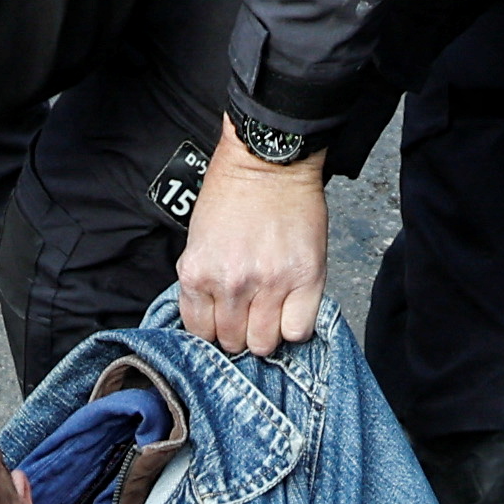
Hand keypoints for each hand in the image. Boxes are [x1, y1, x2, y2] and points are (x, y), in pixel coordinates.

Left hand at [175, 130, 328, 353]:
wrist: (269, 161)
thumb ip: (202, 281)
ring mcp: (270, 283)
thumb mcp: (198, 239)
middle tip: (247, 311)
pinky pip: (298, 331)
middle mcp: (232, 283)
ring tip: (270, 310)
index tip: (221, 318)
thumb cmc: (232, 193)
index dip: (212, 328)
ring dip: (266, 331)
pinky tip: (290, 308)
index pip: (200, 332)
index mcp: (198, 272)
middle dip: (238, 331)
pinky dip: (294, 326)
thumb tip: (211, 319)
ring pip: (264, 343)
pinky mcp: (305, 279)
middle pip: (233, 342)